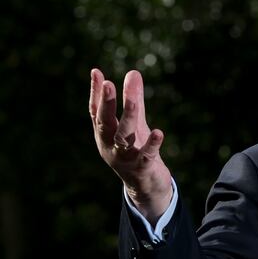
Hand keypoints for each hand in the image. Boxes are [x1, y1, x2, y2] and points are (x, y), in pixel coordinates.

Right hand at [89, 69, 171, 222]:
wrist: (146, 186)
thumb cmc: (136, 150)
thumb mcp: (135, 124)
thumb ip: (134, 100)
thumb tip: (133, 72)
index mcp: (105, 135)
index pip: (96, 112)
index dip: (96, 93)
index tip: (96, 72)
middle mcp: (110, 146)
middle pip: (106, 123)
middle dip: (107, 104)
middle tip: (109, 83)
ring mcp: (124, 158)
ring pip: (124, 137)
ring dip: (128, 118)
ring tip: (134, 101)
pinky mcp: (142, 168)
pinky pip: (146, 155)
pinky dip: (152, 144)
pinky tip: (159, 132)